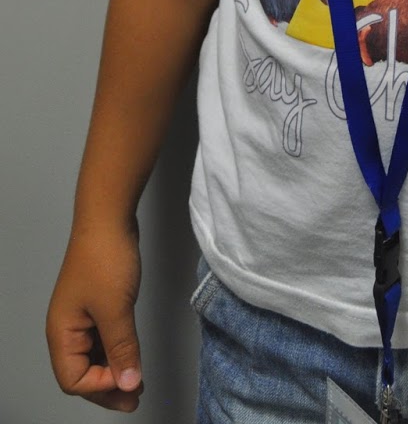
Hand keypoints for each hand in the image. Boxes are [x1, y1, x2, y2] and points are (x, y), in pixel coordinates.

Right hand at [46, 223, 143, 410]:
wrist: (109, 217)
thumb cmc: (104, 257)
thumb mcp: (115, 309)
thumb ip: (122, 349)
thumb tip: (128, 384)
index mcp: (62, 333)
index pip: (74, 379)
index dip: (100, 386)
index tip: (128, 381)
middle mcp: (68, 328)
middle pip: (82, 373)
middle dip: (107, 388)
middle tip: (134, 398)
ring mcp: (82, 316)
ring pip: (94, 357)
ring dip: (114, 371)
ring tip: (137, 383)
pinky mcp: (97, 305)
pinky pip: (103, 339)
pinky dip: (117, 351)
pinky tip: (132, 356)